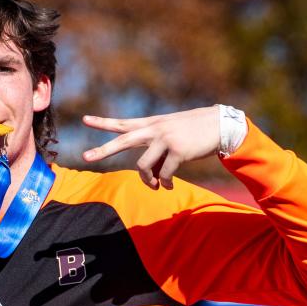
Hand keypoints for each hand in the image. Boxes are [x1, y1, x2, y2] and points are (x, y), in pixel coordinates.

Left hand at [82, 106, 219, 189]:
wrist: (221, 126)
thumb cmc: (194, 133)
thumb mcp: (170, 136)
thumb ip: (155, 151)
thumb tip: (148, 176)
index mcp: (152, 124)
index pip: (123, 123)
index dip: (103, 122)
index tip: (85, 119)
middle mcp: (155, 129)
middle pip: (123, 141)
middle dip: (103, 150)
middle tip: (85, 157)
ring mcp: (166, 139)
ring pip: (143, 167)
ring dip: (148, 181)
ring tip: (156, 185)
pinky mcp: (178, 151)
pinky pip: (164, 175)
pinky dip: (166, 183)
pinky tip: (169, 186)